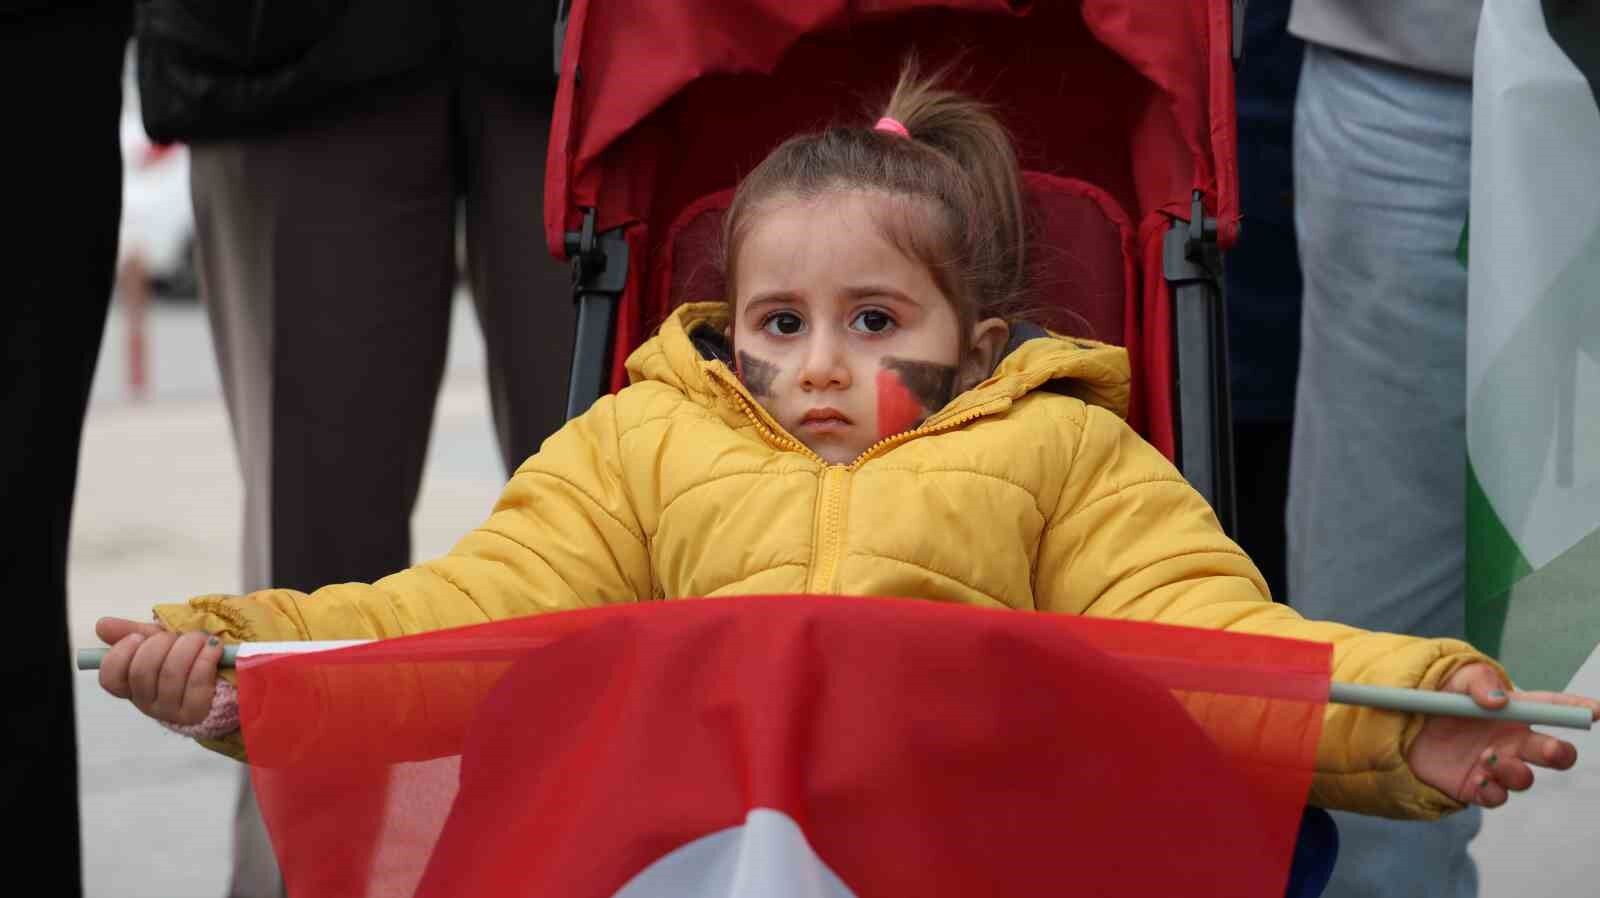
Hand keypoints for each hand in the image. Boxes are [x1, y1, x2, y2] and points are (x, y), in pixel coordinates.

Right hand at [95, 616, 224, 725]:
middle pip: (141, 671)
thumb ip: (133, 633)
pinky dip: (206, 657)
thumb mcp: (162, 642)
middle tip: (177, 635)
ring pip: (169, 673)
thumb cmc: (190, 658)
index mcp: (134, 687)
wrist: (231, 679)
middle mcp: (147, 704)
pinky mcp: (197, 713)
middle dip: (161, 643)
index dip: (121, 653)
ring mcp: (170, 712)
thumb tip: (102, 625)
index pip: (110, 678)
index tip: (139, 637)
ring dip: (188, 646)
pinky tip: (214, 647)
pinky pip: (196, 681)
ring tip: (202, 637)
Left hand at [1407, 662, 1599, 807]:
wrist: (1398, 723)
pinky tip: (1478, 779)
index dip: (1578, 710)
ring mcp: (1496, 765)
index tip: (1597, 712)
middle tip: (1547, 749)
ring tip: (1489, 757)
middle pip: (1553, 753)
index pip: (1553, 709)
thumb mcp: (1454, 677)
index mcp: (1514, 711)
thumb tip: (1499, 702)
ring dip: (1515, 772)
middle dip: (1558, 752)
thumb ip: (1480, 682)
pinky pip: (1496, 797)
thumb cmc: (1435, 696)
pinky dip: (1491, 791)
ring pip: (1525, 779)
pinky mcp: (1474, 786)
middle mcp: (1511, 740)